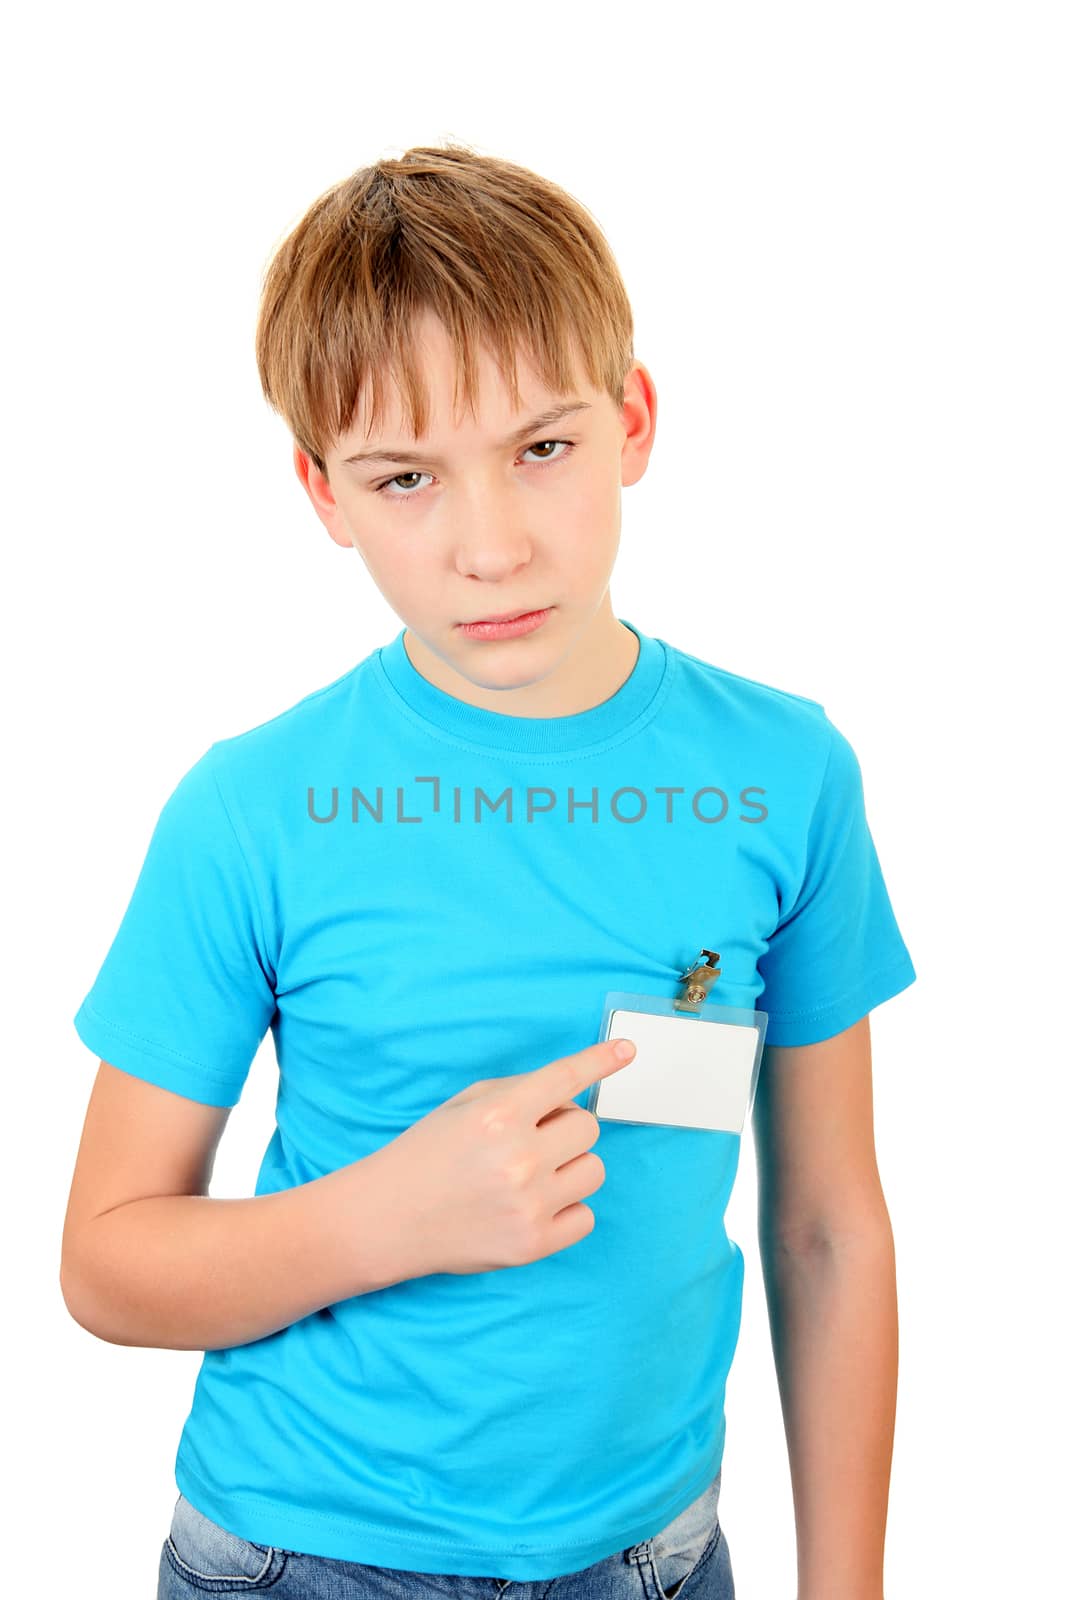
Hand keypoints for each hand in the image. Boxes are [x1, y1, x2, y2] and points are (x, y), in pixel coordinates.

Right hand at [373, 1038, 636, 1278]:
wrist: (388, 1218)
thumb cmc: (427, 1154)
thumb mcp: (464, 1105)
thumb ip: (517, 1093)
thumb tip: (570, 1091)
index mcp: (499, 1115)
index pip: (565, 1078)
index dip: (600, 1061)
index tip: (628, 1050)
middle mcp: (519, 1158)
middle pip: (589, 1127)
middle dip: (567, 1128)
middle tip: (535, 1139)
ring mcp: (530, 1204)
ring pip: (595, 1171)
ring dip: (571, 1167)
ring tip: (534, 1175)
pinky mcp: (534, 1243)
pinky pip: (586, 1216)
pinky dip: (567, 1209)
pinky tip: (534, 1206)